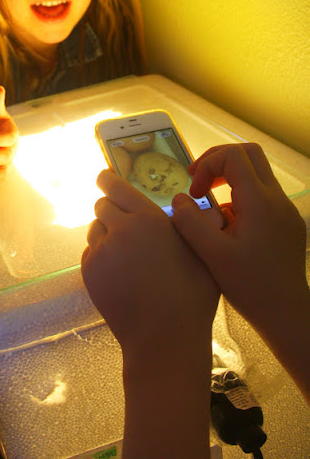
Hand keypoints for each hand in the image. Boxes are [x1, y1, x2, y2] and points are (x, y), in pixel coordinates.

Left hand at [82, 170, 218, 354]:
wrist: (164, 338)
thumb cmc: (191, 295)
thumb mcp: (201, 253)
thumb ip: (193, 222)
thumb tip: (188, 202)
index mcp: (148, 219)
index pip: (115, 186)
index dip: (107, 179)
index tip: (105, 176)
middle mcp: (120, 229)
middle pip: (101, 205)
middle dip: (111, 209)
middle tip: (126, 224)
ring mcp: (100, 252)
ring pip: (95, 230)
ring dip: (106, 233)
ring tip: (127, 254)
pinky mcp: (89, 272)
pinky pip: (90, 252)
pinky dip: (101, 256)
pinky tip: (120, 273)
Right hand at [171, 143, 307, 330]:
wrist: (287, 313)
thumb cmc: (250, 286)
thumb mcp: (212, 255)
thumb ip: (190, 222)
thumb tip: (179, 199)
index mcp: (259, 202)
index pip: (233, 156)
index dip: (207, 165)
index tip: (193, 193)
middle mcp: (276, 199)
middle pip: (249, 154)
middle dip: (219, 162)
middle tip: (198, 183)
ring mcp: (285, 210)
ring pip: (257, 173)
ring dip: (229, 180)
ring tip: (209, 207)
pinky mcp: (287, 222)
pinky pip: (262, 195)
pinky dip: (240, 198)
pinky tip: (227, 228)